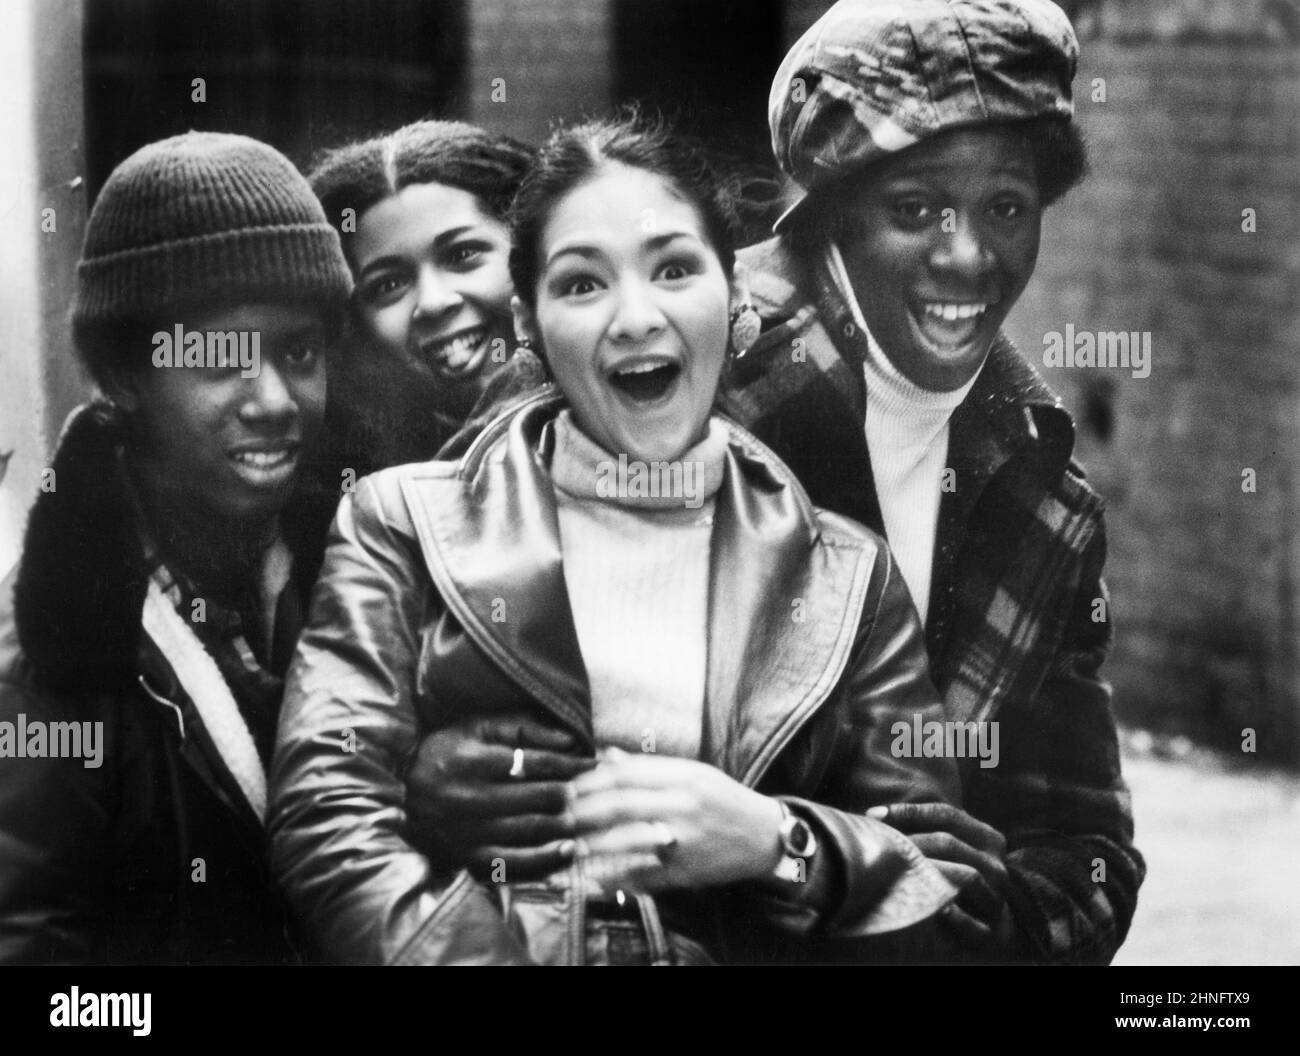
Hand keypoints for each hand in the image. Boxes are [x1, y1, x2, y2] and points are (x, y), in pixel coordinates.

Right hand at [404, 715, 594, 879]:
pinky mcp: (467, 857)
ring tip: (586, 817)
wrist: (400, 793)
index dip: (569, 764)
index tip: (592, 765)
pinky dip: (545, 858)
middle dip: (571, 795)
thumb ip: (521, 728)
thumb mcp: (475, 729)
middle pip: (536, 798)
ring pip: (528, 830)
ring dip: (565, 824)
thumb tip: (568, 738)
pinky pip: (513, 863)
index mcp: (471, 760)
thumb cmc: (446, 752)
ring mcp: (467, 832)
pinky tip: (568, 849)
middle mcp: (468, 797)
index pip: (533, 762)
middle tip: (594, 793)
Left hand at [566, 747, 783, 892]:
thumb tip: (607, 755)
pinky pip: (644, 874)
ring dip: (595, 844)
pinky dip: (618, 878)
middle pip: (621, 804)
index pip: (626, 774)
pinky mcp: (686, 870)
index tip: (571, 786)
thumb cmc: (726, 800)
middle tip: (564, 814)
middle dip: (585, 810)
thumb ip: (650, 766)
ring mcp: (684, 839)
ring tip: (574, 845)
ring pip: (628, 840)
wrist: (765, 835)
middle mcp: (683, 804)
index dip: (593, 781)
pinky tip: (597, 879)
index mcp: (684, 776)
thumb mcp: (694, 773)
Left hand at [869, 802, 1011, 950]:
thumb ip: (927, 832)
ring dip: (926, 873)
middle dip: (909, 841)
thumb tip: (876, 815)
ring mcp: (997, 893)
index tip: (874, 814)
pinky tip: (932, 910)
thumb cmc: (962, 877)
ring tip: (892, 871)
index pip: (946, 814)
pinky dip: (952, 917)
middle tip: (877, 843)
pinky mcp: (994, 927)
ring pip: (963, 875)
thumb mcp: (953, 850)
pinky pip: (970, 921)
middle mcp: (994, 861)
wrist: (995, 924)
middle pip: (948, 842)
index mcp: (986, 837)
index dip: (910, 811)